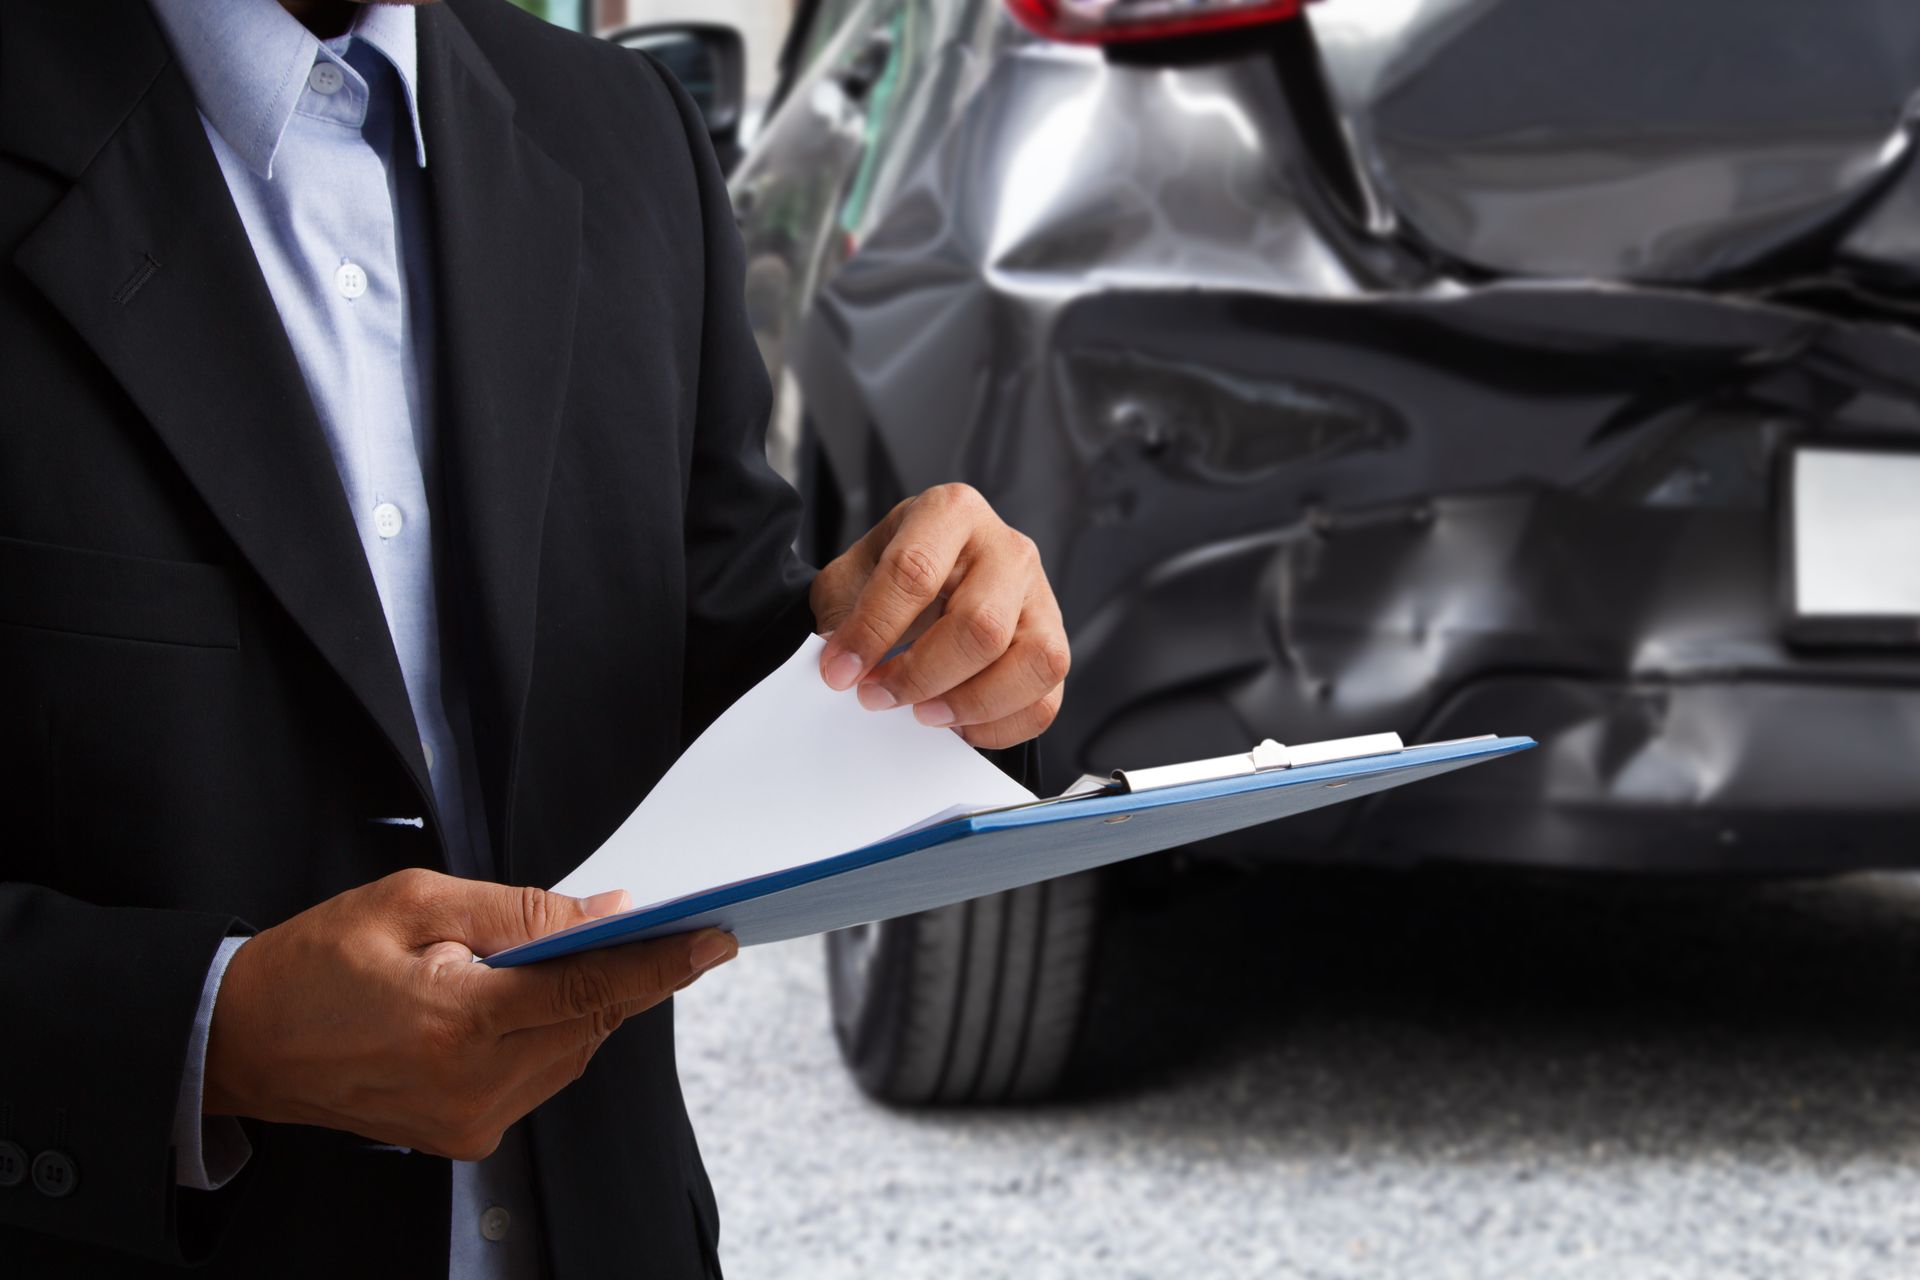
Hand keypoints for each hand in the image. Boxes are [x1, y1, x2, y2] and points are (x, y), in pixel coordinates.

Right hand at [203, 869, 735, 1159]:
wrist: (243, 1041)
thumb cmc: (318, 961)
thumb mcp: (414, 902)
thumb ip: (518, 911)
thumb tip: (605, 914)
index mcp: (458, 1021)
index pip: (590, 990)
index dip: (659, 964)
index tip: (713, 940)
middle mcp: (473, 1085)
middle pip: (591, 1022)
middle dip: (624, 972)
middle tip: (652, 927)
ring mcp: (471, 1119)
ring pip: (573, 1051)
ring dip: (583, 1003)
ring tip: (561, 957)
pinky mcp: (466, 1135)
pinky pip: (541, 1075)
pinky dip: (551, 1033)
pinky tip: (524, 999)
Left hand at [810, 483, 1067, 749]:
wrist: (928, 578)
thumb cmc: (895, 575)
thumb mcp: (854, 577)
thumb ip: (843, 618)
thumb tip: (844, 670)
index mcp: (951, 512)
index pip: (915, 571)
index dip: (873, 630)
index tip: (840, 672)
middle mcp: (1007, 549)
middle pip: (980, 625)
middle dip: (920, 675)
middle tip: (877, 696)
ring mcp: (1041, 598)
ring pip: (1031, 662)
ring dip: (970, 703)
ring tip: (924, 713)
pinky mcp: (1054, 644)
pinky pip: (1045, 701)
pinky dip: (999, 727)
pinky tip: (958, 723)